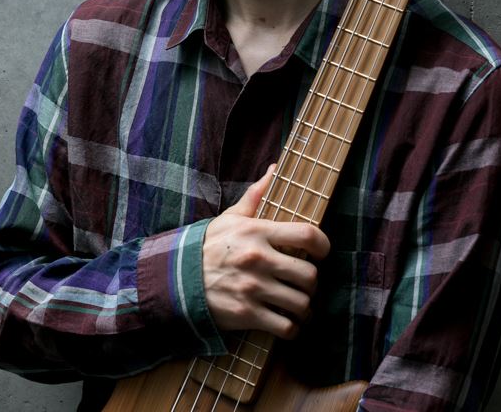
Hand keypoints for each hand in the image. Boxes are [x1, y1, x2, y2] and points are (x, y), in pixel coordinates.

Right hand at [202, 166, 330, 339]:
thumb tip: (274, 169)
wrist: (177, 279)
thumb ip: (256, 194)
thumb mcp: (231, 217)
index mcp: (258, 232)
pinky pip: (285, 328)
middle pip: (309, 275)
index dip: (323, 245)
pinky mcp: (247, 314)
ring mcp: (254, 288)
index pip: (306, 234)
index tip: (322, 252)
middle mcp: (259, 259)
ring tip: (299, 305)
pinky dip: (292, 329)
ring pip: (301, 303)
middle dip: (312, 282)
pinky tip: (288, 323)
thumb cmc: (209, 246)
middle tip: (305, 283)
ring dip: (305, 308)